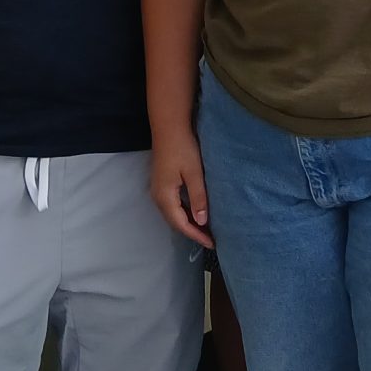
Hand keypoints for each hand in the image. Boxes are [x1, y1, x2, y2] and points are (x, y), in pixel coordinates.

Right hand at [152, 132, 213, 247]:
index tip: (212, 243)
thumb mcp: (194, 174)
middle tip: (212, 239)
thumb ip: (198, 198)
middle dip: (193, 232)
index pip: (181, 224)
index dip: (197, 235)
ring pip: (174, 214)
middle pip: (175, 222)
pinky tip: (196, 213)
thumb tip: (202, 221)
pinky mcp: (162, 184)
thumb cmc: (183, 148)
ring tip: (206, 230)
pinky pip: (173, 206)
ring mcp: (158, 190)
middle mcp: (158, 197)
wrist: (169, 127)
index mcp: (165, 197)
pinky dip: (185, 213)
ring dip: (189, 224)